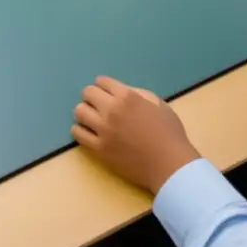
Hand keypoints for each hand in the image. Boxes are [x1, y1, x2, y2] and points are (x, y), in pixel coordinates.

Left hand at [71, 76, 200, 194]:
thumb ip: (137, 94)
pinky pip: (77, 133)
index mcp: (127, 97)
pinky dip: (81, 130)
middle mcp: (111, 110)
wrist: (169, 165)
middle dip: (92, 97)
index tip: (106, 93)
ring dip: (85, 113)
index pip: (101, 81)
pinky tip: (90, 133)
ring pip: (79, 112)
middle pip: (87, 93)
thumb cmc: (169, 133)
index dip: (104, 86)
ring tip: (93, 120)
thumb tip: (120, 92)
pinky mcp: (98, 149)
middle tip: (99, 106)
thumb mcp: (158, 104)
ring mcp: (103, 130)